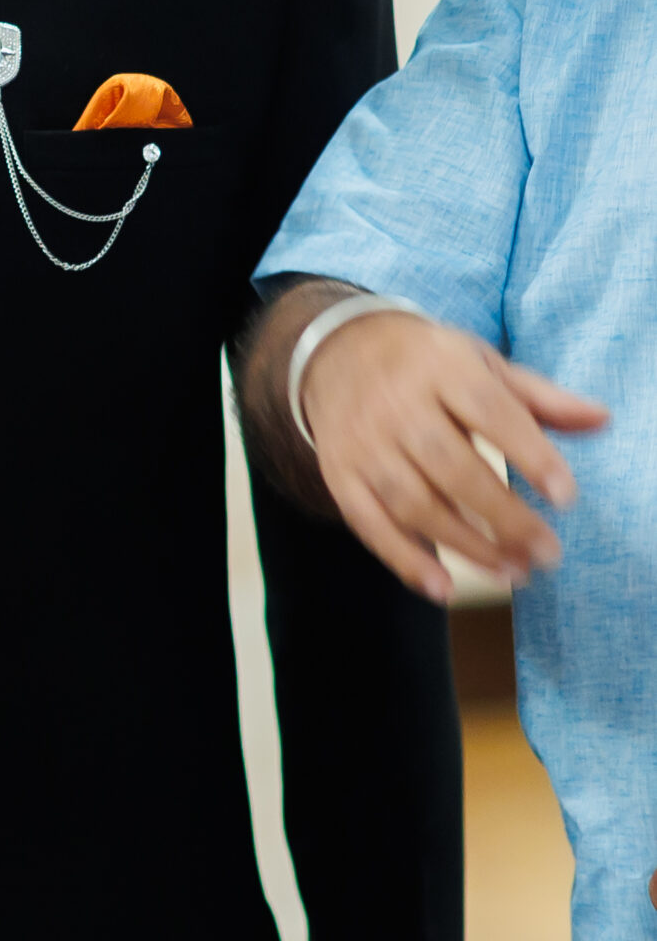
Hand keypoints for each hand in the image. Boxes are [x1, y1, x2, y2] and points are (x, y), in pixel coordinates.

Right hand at [303, 308, 609, 601]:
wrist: (338, 353)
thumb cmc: (427, 364)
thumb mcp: (481, 363)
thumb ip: (539, 397)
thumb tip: (601, 420)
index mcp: (440, 367)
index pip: (488, 409)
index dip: (528, 453)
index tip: (566, 496)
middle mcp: (398, 403)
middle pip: (450, 465)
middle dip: (502, 515)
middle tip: (547, 552)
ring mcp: (365, 442)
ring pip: (413, 502)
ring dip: (465, 545)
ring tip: (514, 572)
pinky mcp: (341, 475)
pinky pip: (369, 524)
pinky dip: (405, 560)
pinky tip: (444, 588)